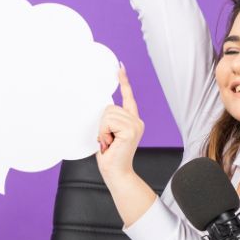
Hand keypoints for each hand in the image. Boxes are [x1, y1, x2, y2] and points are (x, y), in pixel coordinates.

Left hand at [96, 62, 143, 179]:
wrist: (116, 172)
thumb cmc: (110, 155)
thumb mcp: (109, 133)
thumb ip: (110, 120)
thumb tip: (103, 110)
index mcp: (132, 120)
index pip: (128, 97)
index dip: (123, 81)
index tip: (120, 67)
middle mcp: (136, 120)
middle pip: (110, 107)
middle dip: (103, 124)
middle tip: (108, 140)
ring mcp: (135, 124)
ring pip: (108, 114)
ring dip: (103, 130)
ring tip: (109, 142)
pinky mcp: (131, 130)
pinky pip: (108, 122)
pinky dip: (104, 133)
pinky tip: (111, 143)